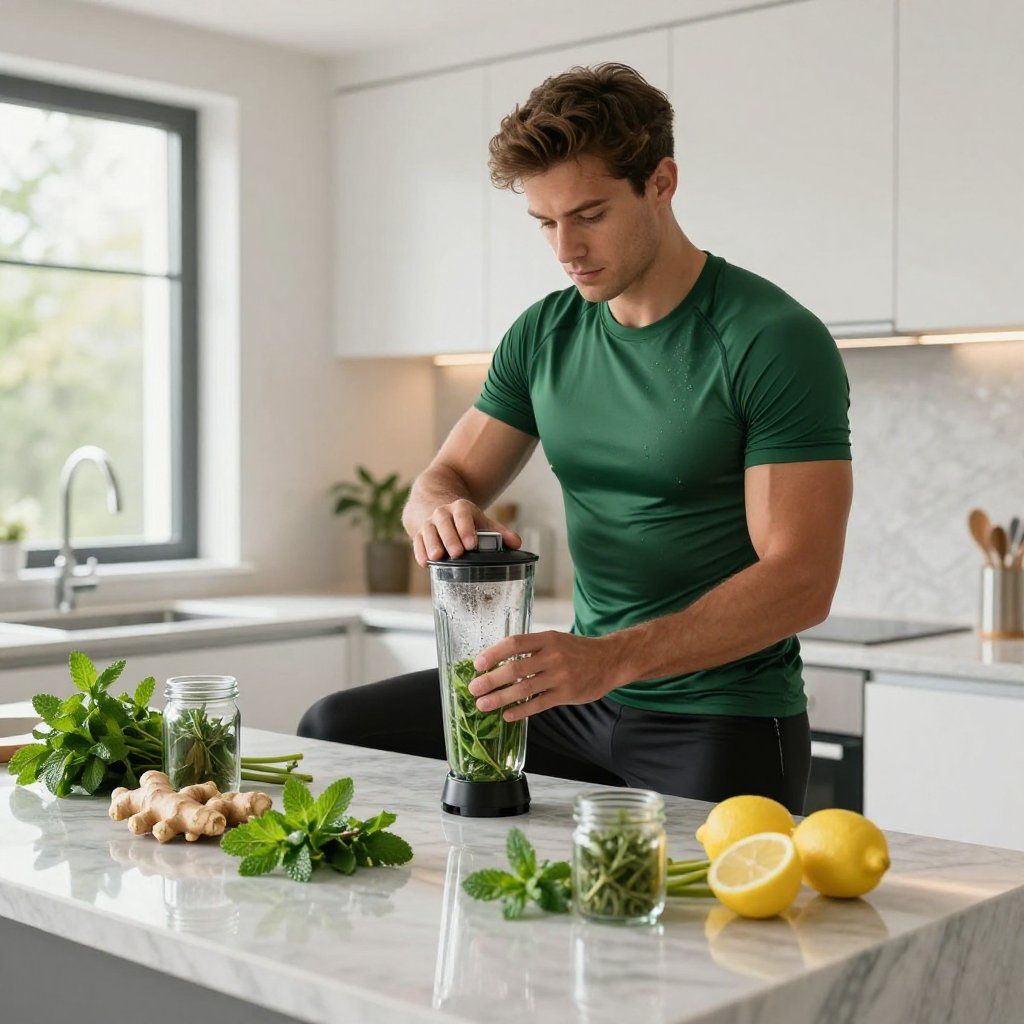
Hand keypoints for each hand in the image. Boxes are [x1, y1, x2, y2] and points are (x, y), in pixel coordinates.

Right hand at [411, 498, 520, 566]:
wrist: (437, 507)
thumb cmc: (464, 520)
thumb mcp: (482, 521)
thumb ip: (499, 533)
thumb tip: (517, 544)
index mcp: (461, 509)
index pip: (463, 515)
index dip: (467, 528)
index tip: (472, 544)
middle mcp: (442, 513)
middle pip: (444, 523)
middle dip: (450, 538)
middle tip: (457, 553)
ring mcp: (429, 523)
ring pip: (427, 531)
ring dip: (432, 544)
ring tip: (437, 557)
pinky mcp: (418, 534)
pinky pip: (417, 541)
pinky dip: (419, 552)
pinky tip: (425, 563)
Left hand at [468, 630, 632, 721]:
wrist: (609, 660)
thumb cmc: (576, 650)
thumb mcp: (555, 640)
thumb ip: (531, 649)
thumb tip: (499, 660)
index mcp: (547, 639)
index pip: (514, 644)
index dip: (494, 654)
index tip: (478, 664)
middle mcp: (553, 656)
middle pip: (515, 669)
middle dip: (491, 680)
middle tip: (474, 688)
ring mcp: (560, 676)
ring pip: (524, 689)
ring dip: (500, 698)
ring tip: (483, 704)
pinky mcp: (566, 694)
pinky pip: (538, 704)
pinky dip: (520, 711)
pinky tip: (507, 715)